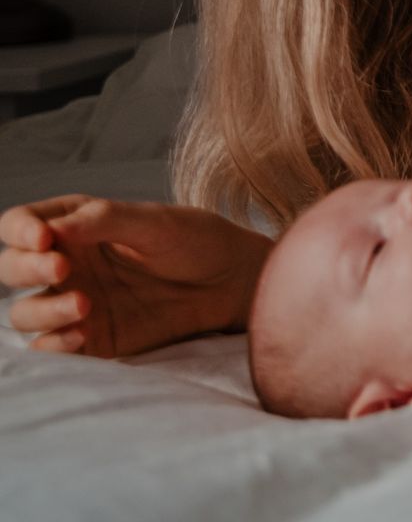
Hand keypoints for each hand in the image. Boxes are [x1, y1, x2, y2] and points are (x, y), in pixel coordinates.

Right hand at [1, 196, 272, 357]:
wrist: (233, 283)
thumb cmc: (197, 242)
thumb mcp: (156, 223)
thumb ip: (105, 221)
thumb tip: (52, 229)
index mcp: (76, 226)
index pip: (21, 225)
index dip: (20, 230)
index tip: (44, 238)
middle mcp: (67, 264)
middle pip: (12, 268)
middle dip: (26, 268)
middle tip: (61, 268)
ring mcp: (75, 303)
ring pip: (25, 312)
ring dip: (42, 310)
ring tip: (84, 305)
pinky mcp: (91, 339)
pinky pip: (51, 347)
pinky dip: (54, 344)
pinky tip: (79, 336)